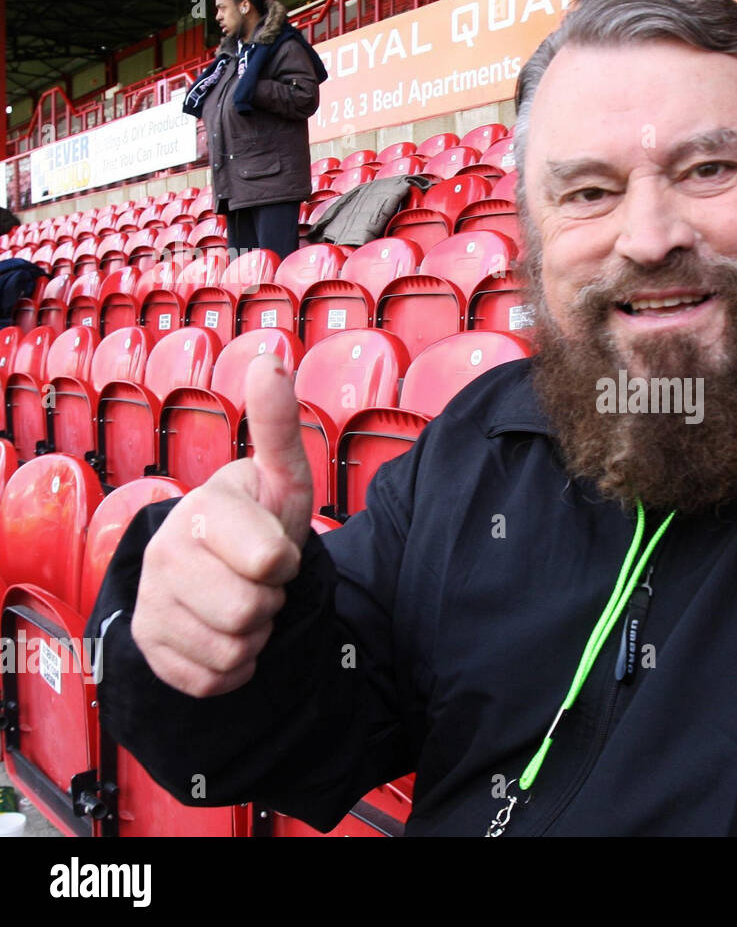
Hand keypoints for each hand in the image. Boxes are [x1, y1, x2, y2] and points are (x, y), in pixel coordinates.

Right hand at [132, 354, 313, 695]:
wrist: (213, 571)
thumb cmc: (257, 522)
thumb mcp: (279, 479)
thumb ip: (276, 425)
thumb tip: (272, 357)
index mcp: (199, 511)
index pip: (271, 562)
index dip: (286, 561)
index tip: (274, 547)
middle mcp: (163, 556)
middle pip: (253, 612)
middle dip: (271, 599)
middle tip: (257, 578)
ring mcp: (150, 607)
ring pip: (237, 650)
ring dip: (256, 633)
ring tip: (241, 600)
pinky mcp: (152, 653)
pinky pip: (217, 679)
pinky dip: (236, 666)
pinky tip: (223, 633)